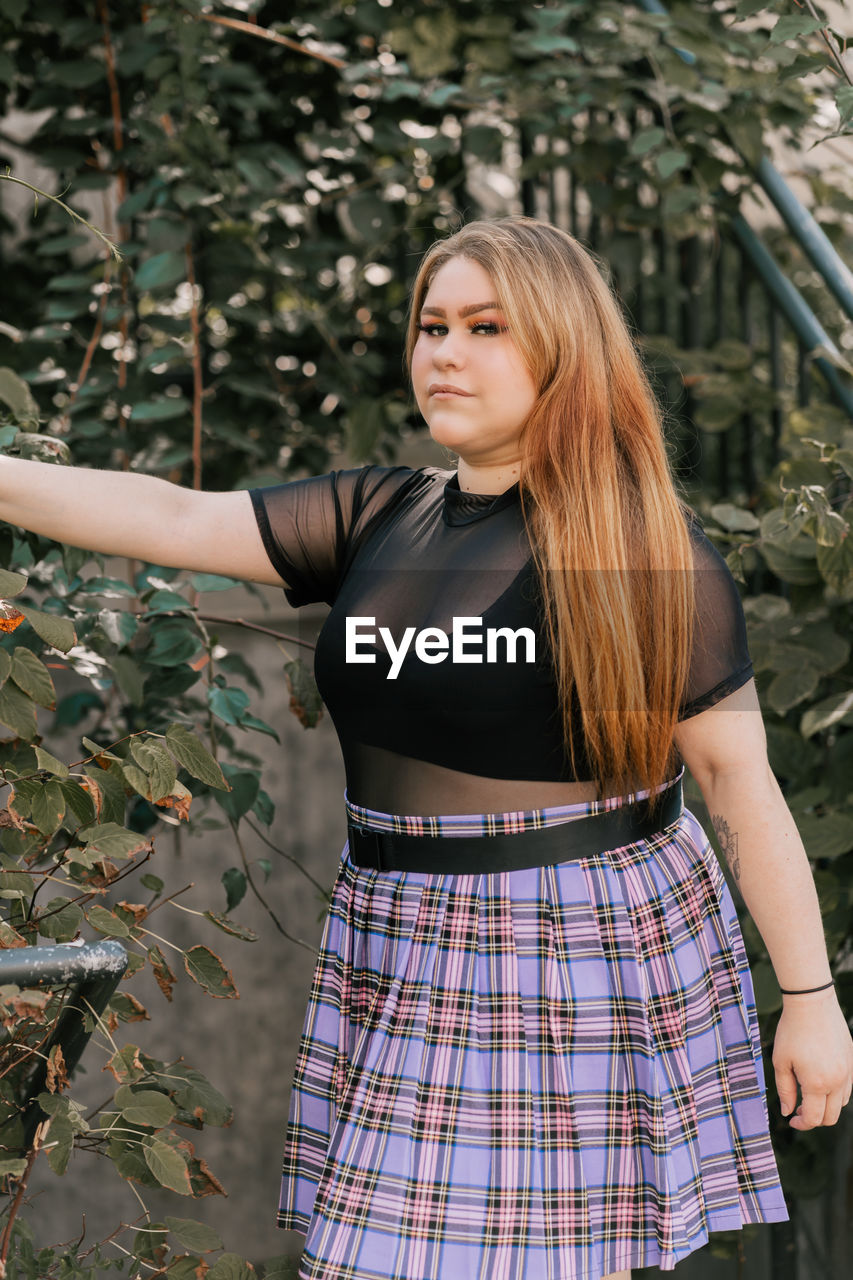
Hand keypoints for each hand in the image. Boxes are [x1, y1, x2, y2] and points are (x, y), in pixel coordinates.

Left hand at [772, 988, 852, 1128]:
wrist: (811, 1003)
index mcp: (817, 1083)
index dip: (802, 1124)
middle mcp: (837, 1081)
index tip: (791, 1119)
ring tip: (808, 1094)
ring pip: (842, 1103)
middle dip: (814, 1119)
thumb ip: (785, 1089)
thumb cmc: (791, 1031)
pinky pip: (847, 1087)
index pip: (814, 1118)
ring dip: (826, 1106)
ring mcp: (848, 1071)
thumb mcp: (780, 1061)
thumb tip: (787, 1111)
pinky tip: (820, 1081)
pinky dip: (835, 1093)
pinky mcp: (852, 1060)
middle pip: (831, 1116)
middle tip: (798, 1110)